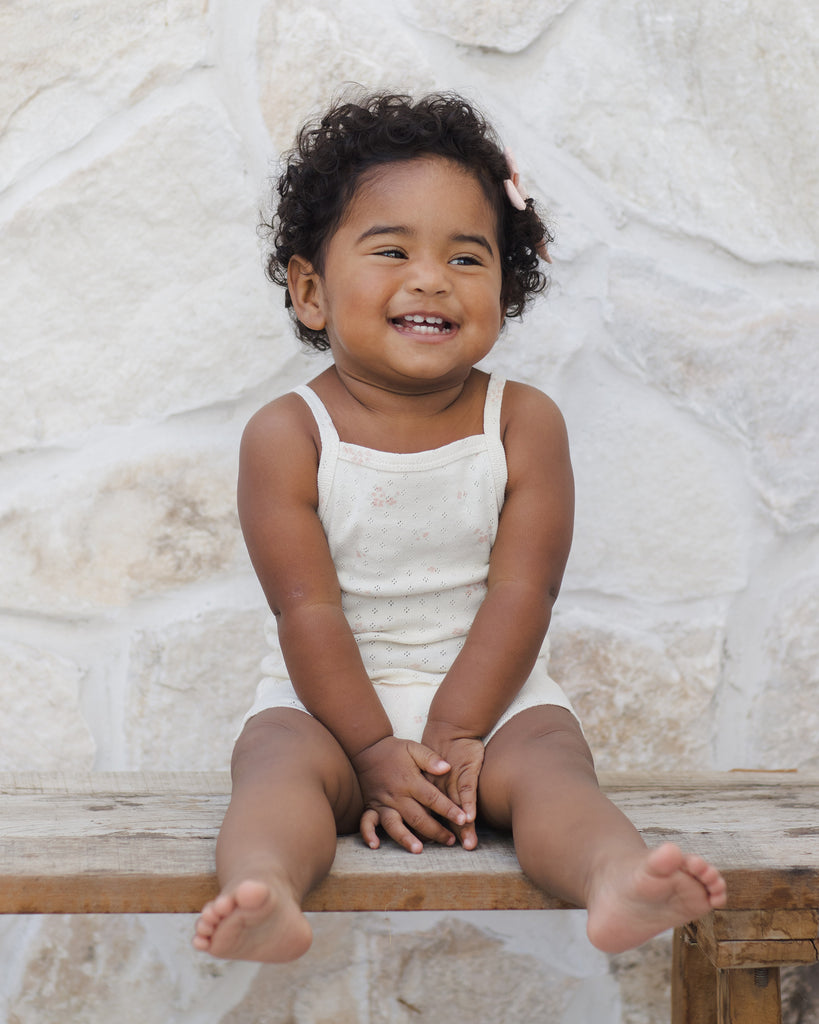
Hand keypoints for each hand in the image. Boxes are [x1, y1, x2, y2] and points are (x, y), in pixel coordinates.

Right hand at [352, 736, 467, 853]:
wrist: (367, 748)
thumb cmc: (395, 750)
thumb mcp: (414, 748)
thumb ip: (430, 758)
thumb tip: (447, 768)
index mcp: (409, 780)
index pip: (432, 798)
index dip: (449, 809)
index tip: (463, 819)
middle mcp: (396, 795)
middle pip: (417, 817)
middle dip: (435, 831)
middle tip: (450, 841)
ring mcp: (382, 803)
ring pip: (394, 824)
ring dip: (406, 838)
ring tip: (419, 849)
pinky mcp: (370, 807)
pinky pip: (366, 823)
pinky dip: (368, 834)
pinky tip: (375, 845)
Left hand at [421, 719, 484, 849]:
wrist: (451, 727)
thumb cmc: (442, 750)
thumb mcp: (431, 768)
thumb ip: (432, 789)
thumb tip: (434, 812)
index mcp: (431, 789)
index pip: (432, 814)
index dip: (435, 831)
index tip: (437, 848)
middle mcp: (440, 788)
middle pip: (446, 815)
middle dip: (454, 835)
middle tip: (461, 852)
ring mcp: (453, 780)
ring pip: (457, 806)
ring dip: (463, 826)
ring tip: (469, 843)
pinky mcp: (466, 771)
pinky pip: (466, 790)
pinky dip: (468, 804)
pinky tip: (470, 817)